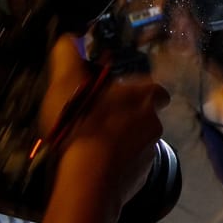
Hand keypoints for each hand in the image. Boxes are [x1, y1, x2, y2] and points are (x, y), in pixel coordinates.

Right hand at [43, 36, 169, 215]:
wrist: (89, 181)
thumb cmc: (80, 126)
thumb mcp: (66, 83)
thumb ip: (68, 56)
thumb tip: (70, 41)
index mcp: (144, 98)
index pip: (156, 89)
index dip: (139, 90)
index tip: (119, 93)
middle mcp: (154, 125)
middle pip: (145, 115)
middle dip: (127, 115)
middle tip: (98, 117)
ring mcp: (151, 153)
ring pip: (139, 140)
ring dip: (122, 139)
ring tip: (94, 141)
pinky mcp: (143, 177)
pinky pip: (133, 164)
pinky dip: (120, 162)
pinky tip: (98, 163)